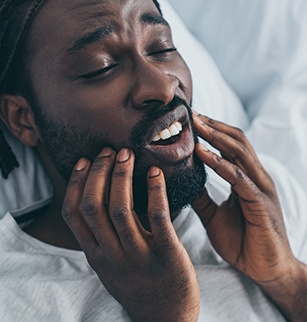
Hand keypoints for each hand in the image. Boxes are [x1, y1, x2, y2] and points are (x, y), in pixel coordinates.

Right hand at [62, 148, 199, 321]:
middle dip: (99, 173)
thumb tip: (99, 200)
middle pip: (94, 206)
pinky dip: (155, 190)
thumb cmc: (139, 285)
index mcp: (96, 255)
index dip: (76, 183)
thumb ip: (102, 238)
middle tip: (109, 151)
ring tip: (126, 155)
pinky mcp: (167, 256)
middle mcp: (112, 255)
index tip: (85, 161)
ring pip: (120, 209)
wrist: (166, 319)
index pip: (74, 214)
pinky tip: (155, 172)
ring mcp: (138, 257)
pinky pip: (158, 218)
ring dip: (121, 177)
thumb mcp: (110, 265)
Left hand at [192, 113, 306, 320]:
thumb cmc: (242, 241)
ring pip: (239, 153)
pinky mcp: (260, 203)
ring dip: (216, 137)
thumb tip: (183, 182)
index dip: (212, 131)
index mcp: (246, 178)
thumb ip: (201, 196)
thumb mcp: (213, 215)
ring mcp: (260, 188)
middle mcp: (255, 178)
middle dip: (214, 126)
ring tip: (196, 125)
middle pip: (236, 141)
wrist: (265, 269)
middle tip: (192, 114)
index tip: (191, 120)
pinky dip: (220, 163)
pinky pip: (238, 178)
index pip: (230, 146)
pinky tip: (202, 154)